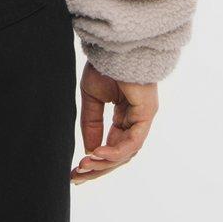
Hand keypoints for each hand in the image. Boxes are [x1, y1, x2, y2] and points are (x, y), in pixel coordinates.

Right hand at [70, 61, 157, 184]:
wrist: (114, 44)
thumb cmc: (105, 64)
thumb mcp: (91, 97)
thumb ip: (91, 124)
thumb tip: (89, 152)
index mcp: (124, 116)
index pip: (112, 146)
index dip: (95, 161)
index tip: (75, 171)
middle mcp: (136, 121)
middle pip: (119, 156)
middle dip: (97, 169)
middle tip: (76, 177)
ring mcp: (143, 118)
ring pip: (126, 152)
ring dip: (104, 163)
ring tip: (83, 166)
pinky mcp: (146, 113)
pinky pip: (132, 142)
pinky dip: (114, 151)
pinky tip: (96, 154)